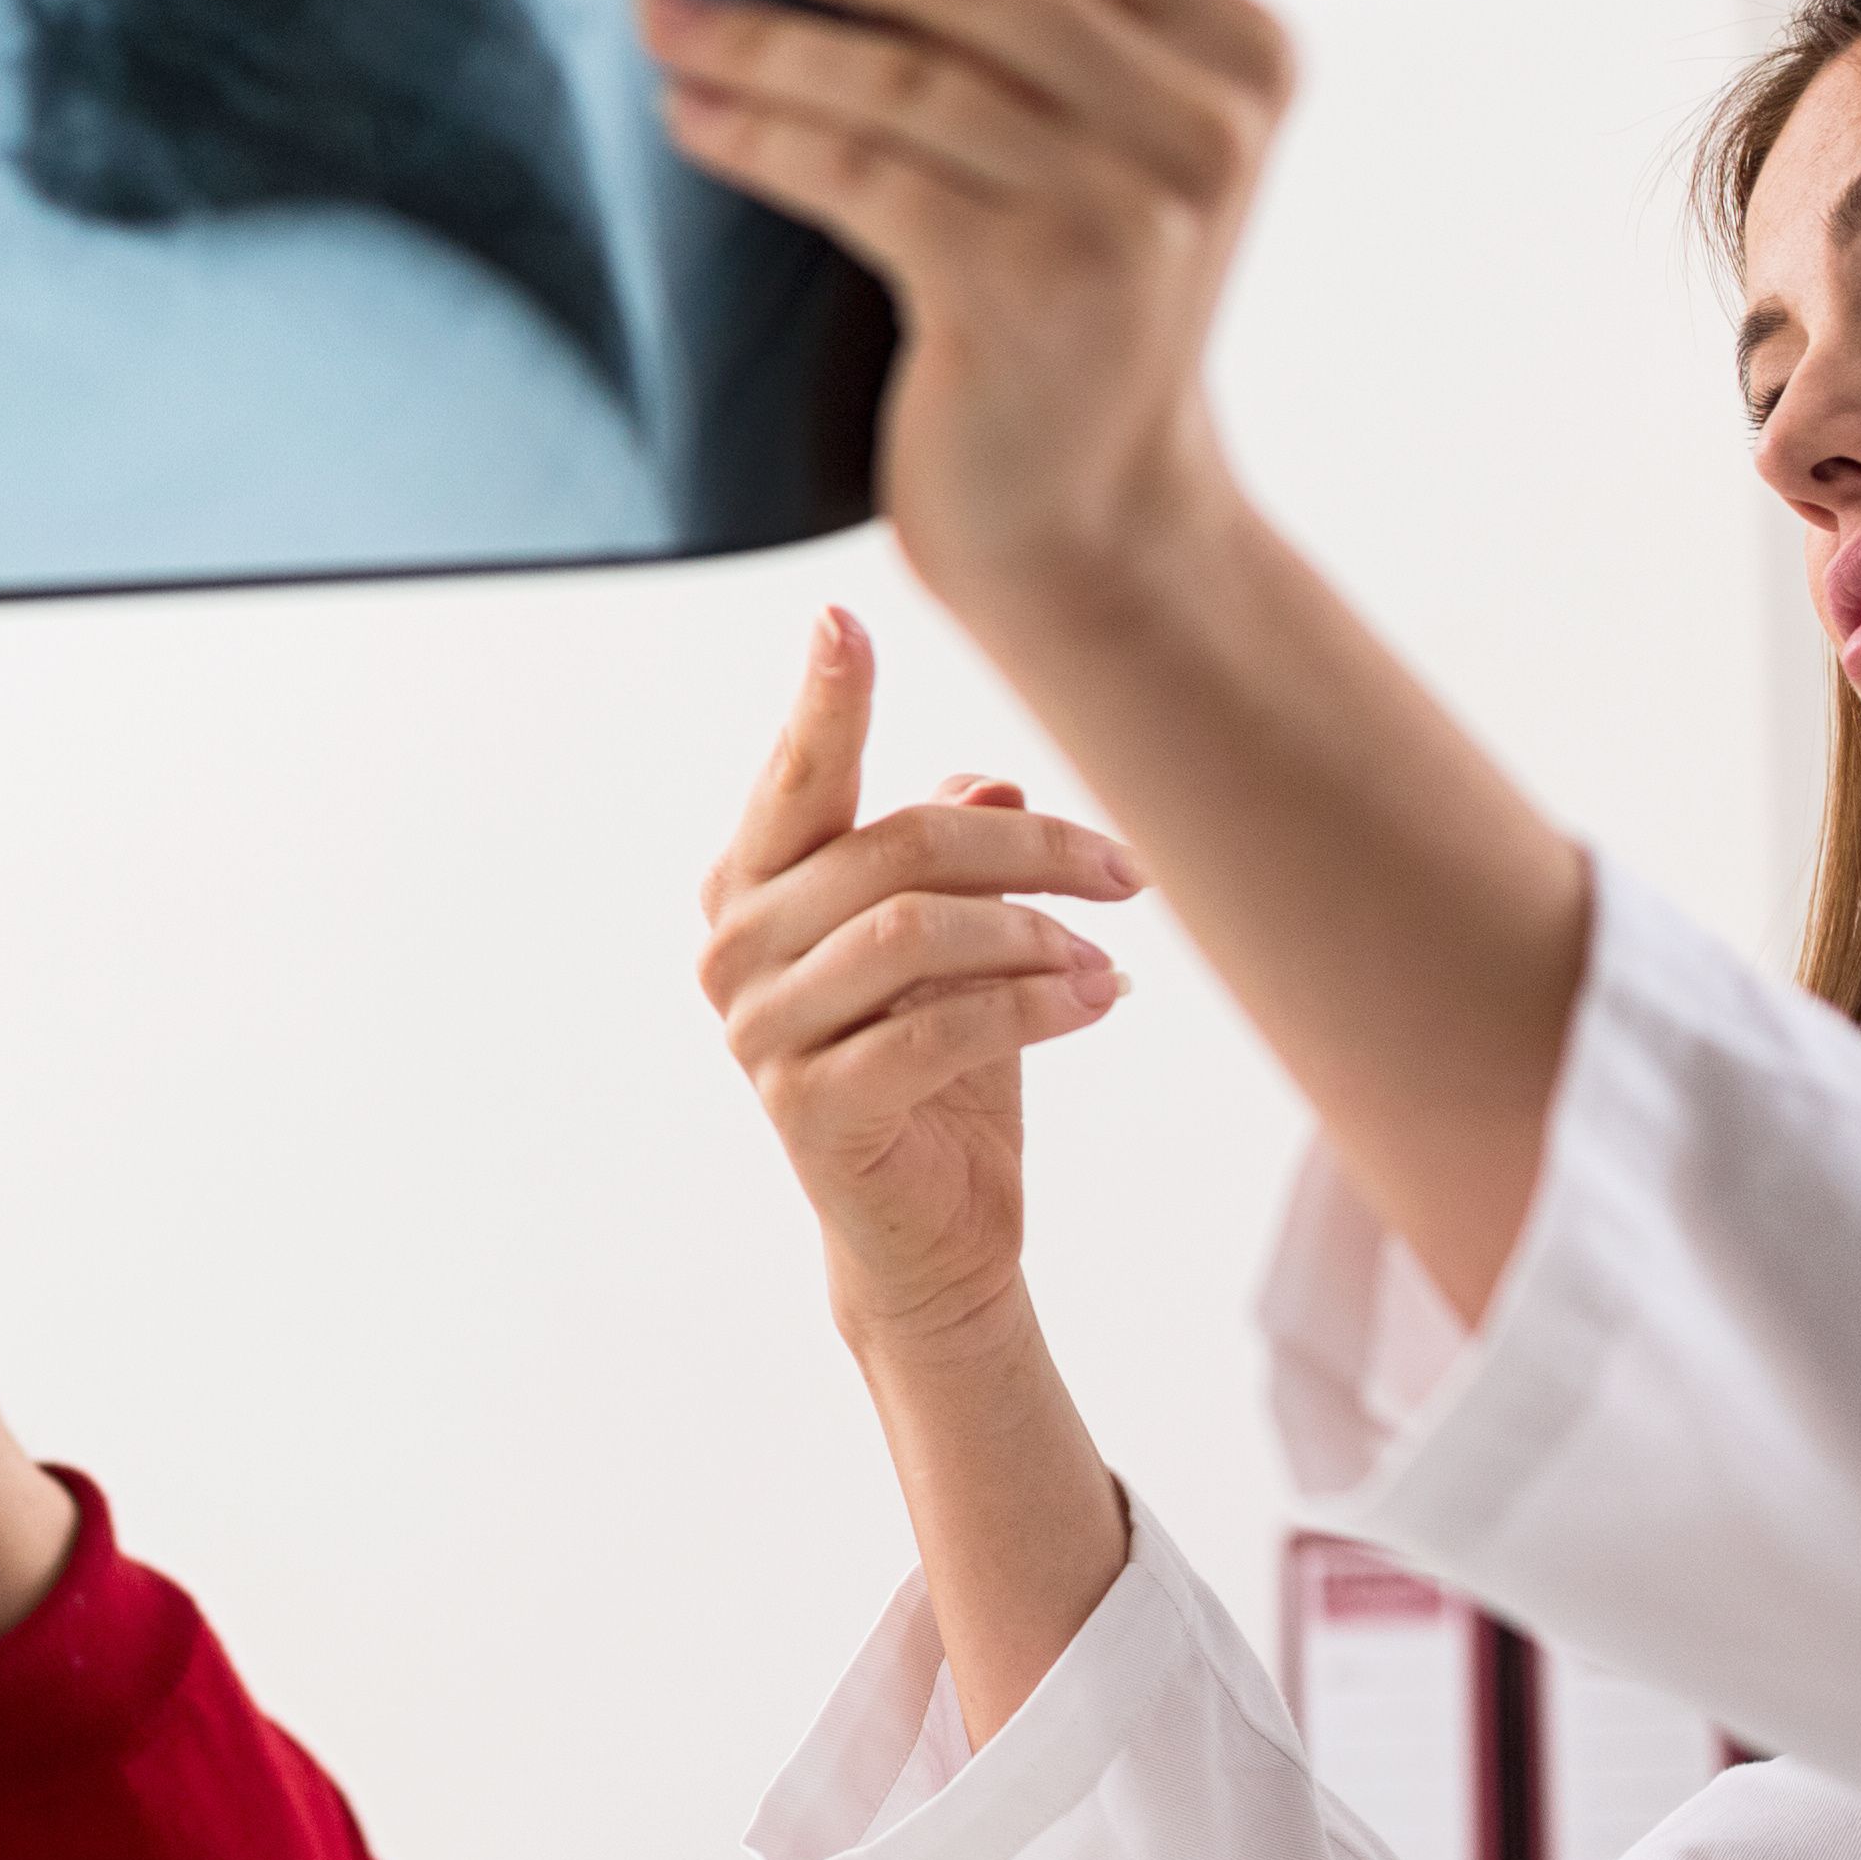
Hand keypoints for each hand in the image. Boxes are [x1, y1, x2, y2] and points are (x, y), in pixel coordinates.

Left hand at [641, 0, 1295, 629]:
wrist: (1106, 530)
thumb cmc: (1069, 318)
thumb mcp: (1100, 145)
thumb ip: (1040, 18)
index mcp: (1236, 43)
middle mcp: (1201, 114)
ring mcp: (1126, 205)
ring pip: (896, 73)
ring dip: (752, 33)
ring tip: (651, 8)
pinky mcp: (1032, 289)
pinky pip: (857, 174)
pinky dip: (757, 133)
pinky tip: (688, 110)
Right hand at [697, 607, 1138, 1364]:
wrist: (931, 1239)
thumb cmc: (942, 1071)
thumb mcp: (962, 945)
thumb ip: (953, 857)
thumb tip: (991, 783)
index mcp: (753, 889)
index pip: (796, 780)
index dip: (821, 702)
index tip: (842, 620)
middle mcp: (735, 950)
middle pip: (892, 847)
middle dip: (1029, 847)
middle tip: (1125, 868)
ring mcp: (760, 1033)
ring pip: (914, 932)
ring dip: (1036, 933)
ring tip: (1108, 955)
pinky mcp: (811, 1107)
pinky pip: (936, 1028)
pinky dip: (1035, 1005)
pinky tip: (1101, 1000)